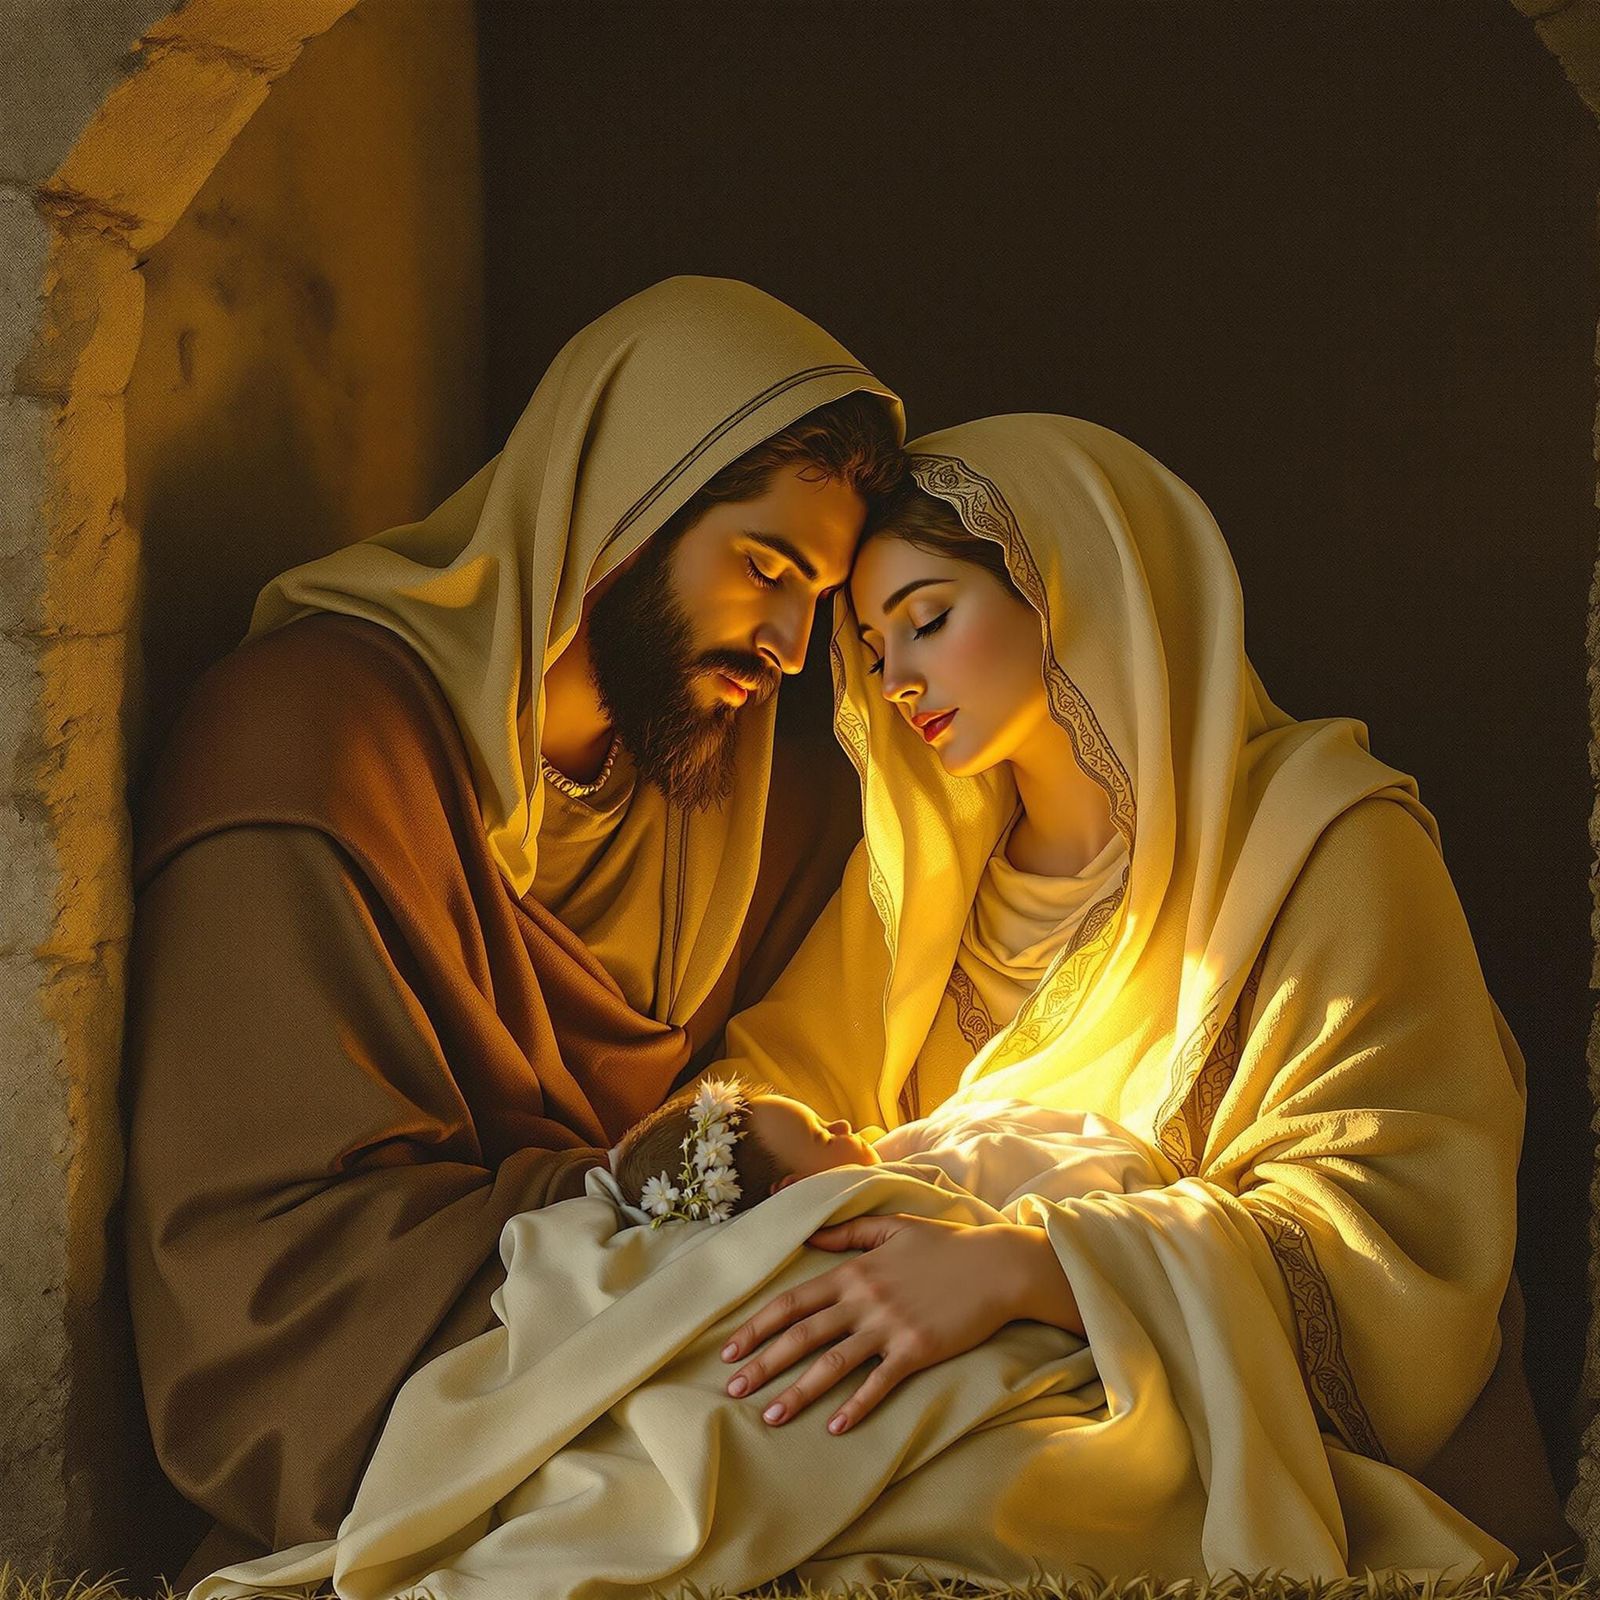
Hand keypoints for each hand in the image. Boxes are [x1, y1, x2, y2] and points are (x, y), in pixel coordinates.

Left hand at [720, 1215, 1066, 1433]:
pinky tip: (835, 1427)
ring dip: (797, 1393)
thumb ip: (847, 1233)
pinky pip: (878, 1383)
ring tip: (770, 1417)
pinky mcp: (916, 1350)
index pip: (792, 1302)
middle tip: (732, 1391)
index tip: (729, 1351)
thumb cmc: (944, 1246)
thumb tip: (809, 1237)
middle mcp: (863, 1300)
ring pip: (832, 1364)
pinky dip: (856, 1406)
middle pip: (801, 1336)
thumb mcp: (891, 1228)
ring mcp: (888, 1326)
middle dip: (763, 1365)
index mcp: (852, 1271)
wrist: (996, 1266)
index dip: (757, 1327)